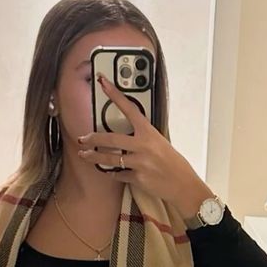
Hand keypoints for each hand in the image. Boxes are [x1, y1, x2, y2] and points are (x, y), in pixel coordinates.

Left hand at [78, 75, 212, 219]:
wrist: (183, 184)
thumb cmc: (173, 163)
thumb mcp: (160, 143)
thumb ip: (143, 137)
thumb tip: (127, 133)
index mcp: (149, 133)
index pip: (129, 108)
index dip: (115, 94)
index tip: (103, 82)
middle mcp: (143, 146)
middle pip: (111, 139)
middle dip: (93, 139)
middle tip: (82, 138)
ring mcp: (140, 163)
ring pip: (109, 159)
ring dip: (94, 157)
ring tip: (84, 155)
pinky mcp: (137, 178)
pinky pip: (118, 174)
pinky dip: (113, 173)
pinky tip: (109, 171)